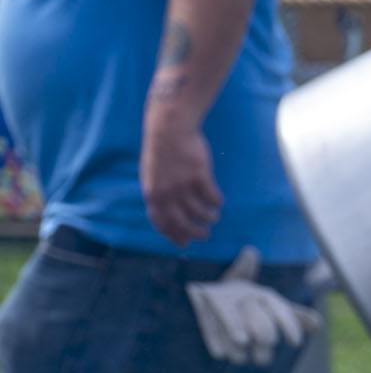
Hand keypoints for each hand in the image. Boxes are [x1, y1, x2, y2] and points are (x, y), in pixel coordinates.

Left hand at [141, 115, 221, 246]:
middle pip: (182, 222)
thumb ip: (158, 194)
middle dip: (195, 233)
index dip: (174, 235)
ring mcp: (183, 184)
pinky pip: (211, 197)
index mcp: (152, 193)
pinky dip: (216, 202)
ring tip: (213, 217)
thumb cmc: (162, 152)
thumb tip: (167, 213)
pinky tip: (217, 201)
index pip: (162, 222)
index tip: (184, 243)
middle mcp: (166, 192)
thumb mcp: (152, 175)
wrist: (169, 129)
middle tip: (204, 235)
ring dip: (209, 218)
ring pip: (200, 212)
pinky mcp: (198, 176)